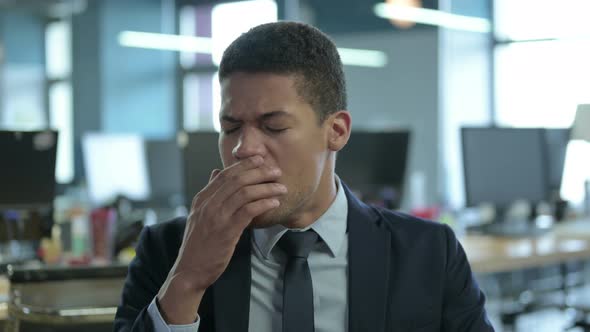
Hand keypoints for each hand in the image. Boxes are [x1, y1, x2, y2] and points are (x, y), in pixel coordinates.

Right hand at [157, 155, 286, 323]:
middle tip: (276, 171)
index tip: (260, 160)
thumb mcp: (198, 214)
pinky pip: (248, 211)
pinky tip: (274, 203)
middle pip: (237, 180)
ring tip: (281, 188)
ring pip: (245, 193)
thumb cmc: (198, 244)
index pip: (224, 174)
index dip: (244, 165)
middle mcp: (208, 205)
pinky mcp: (227, 232)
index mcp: (202, 199)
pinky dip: (263, 204)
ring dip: (266, 188)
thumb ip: (209, 193)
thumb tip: (215, 172)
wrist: (189, 270)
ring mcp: (217, 218)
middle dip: (259, 172)